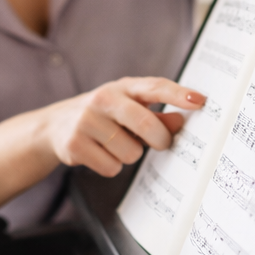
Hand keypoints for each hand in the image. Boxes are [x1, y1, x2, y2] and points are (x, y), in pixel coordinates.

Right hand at [45, 76, 204, 176]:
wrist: (53, 126)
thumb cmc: (102, 116)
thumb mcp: (128, 108)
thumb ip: (157, 115)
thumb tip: (181, 122)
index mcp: (121, 88)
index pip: (154, 87)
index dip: (178, 94)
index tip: (200, 101)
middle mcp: (102, 99)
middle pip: (145, 124)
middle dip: (159, 140)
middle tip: (160, 144)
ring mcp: (86, 122)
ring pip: (130, 152)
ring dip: (128, 155)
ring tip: (114, 145)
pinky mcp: (74, 144)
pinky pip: (111, 167)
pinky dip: (110, 166)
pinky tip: (99, 154)